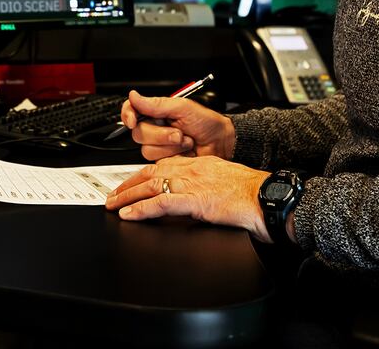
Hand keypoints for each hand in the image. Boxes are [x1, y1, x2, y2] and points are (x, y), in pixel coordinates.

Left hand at [104, 156, 273, 241]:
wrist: (267, 198)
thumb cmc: (252, 194)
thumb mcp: (224, 182)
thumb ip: (206, 185)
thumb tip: (193, 197)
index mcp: (199, 164)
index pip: (163, 166)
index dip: (142, 174)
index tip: (130, 183)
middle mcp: (192, 170)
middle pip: (151, 173)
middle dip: (128, 184)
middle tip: (112, 195)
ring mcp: (192, 184)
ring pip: (151, 186)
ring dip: (127, 196)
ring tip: (113, 205)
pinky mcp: (195, 200)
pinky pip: (161, 203)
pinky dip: (141, 209)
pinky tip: (129, 214)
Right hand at [120, 89, 235, 161]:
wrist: (222, 144)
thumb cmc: (207, 124)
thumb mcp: (183, 108)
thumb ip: (156, 104)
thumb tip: (134, 96)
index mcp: (157, 112)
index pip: (132, 110)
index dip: (127, 115)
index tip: (132, 119)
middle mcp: (156, 128)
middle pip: (138, 133)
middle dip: (160, 135)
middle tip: (178, 132)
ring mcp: (159, 145)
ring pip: (146, 149)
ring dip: (169, 146)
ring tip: (185, 141)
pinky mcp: (164, 161)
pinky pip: (157, 161)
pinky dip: (173, 155)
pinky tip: (184, 152)